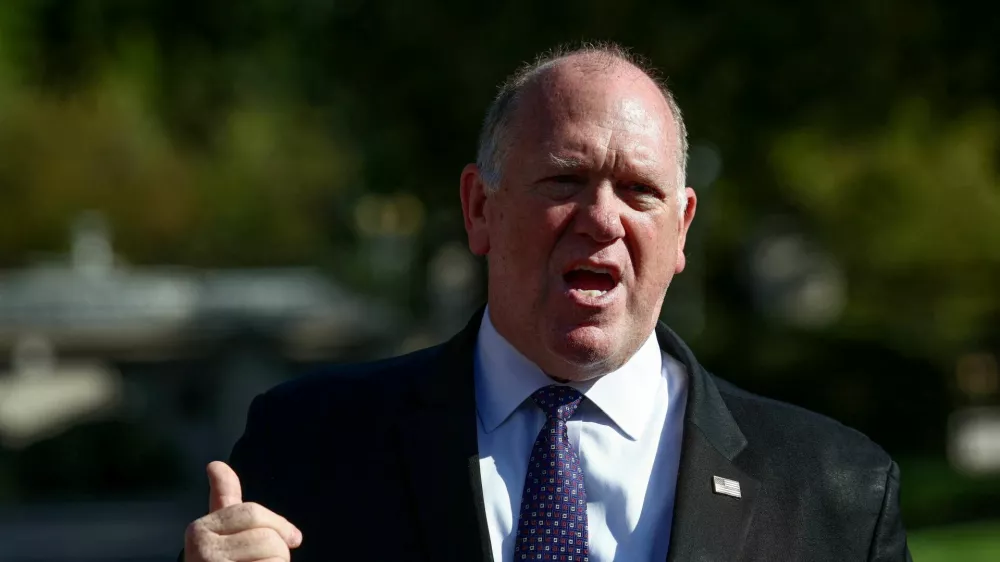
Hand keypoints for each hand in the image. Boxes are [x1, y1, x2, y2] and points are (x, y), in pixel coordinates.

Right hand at [184, 461, 301, 561]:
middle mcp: (199, 551)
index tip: (294, 538)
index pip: (252, 513)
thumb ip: (223, 501)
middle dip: (279, 552)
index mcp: (199, 531)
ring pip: (275, 557)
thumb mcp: (222, 534)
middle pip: (268, 536)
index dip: (280, 526)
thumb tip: (215, 464)